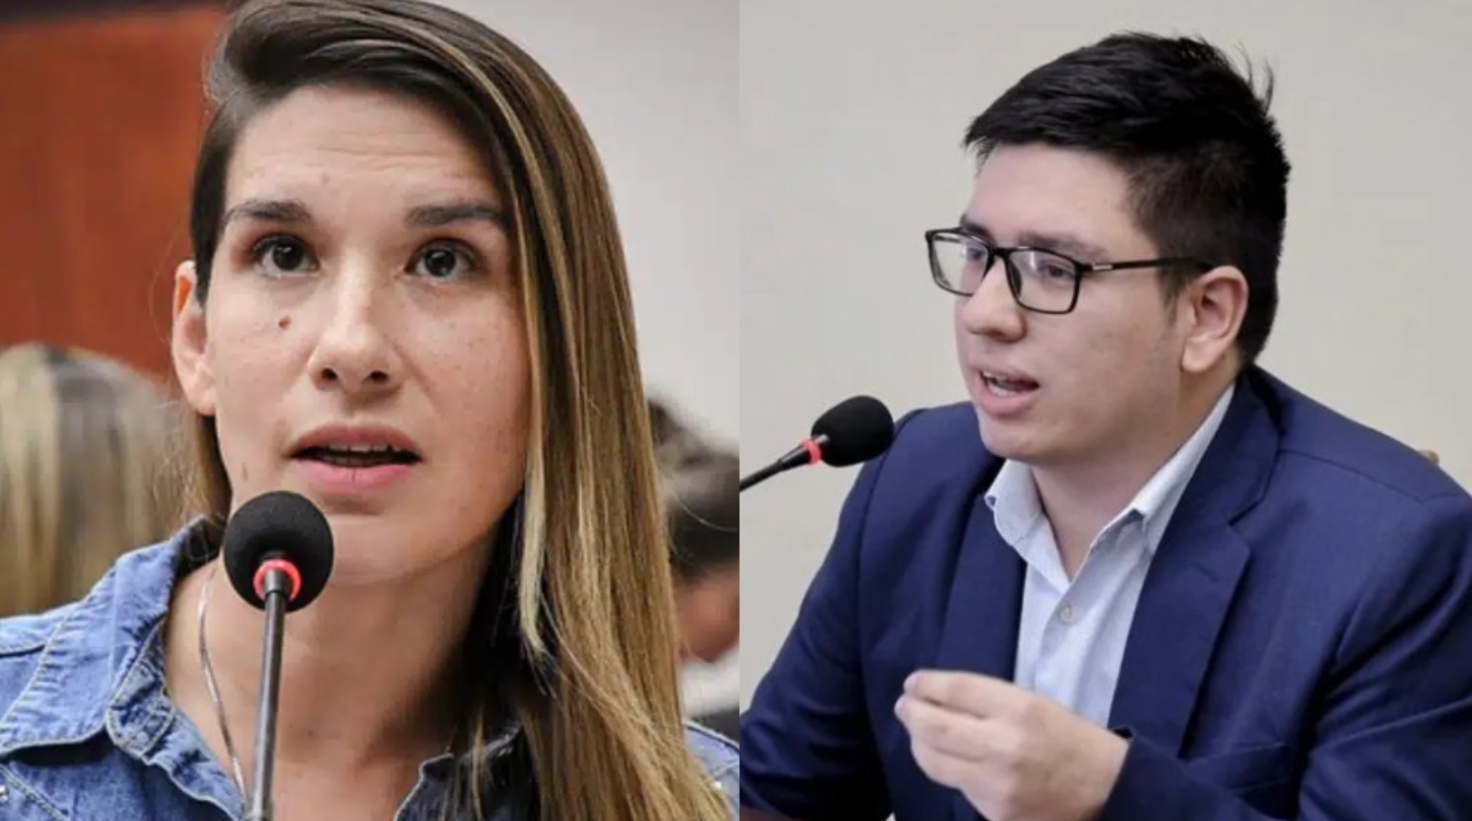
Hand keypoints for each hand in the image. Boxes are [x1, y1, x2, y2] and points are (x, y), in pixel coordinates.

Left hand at [894, 670, 1127, 820]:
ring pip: (935, 762)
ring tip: (917, 732)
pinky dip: (948, 770)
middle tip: (904, 706)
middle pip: (934, 727)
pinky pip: (957, 786)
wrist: (1107, 791)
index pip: (956, 690)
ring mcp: (996, 786)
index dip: (927, 684)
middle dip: (911, 713)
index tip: (914, 682)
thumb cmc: (1068, 738)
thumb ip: (986, 700)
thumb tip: (935, 695)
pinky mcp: (994, 814)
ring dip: (918, 743)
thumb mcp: (1034, 704)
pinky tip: (949, 760)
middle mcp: (1003, 747)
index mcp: (1019, 710)